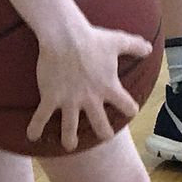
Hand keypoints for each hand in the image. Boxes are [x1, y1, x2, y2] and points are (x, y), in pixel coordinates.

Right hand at [27, 21, 151, 151]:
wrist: (65, 36)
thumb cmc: (92, 38)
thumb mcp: (118, 41)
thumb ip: (135, 46)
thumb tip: (150, 48)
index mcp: (109, 87)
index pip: (126, 105)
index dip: (129, 109)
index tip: (129, 111)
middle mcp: (91, 98)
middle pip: (100, 124)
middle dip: (103, 133)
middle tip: (104, 137)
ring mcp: (70, 100)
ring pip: (70, 127)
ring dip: (69, 139)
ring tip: (69, 146)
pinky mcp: (51, 97)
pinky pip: (41, 117)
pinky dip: (35, 128)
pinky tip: (32, 136)